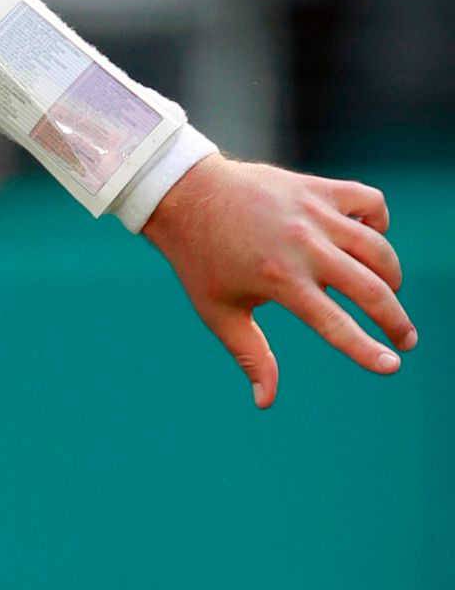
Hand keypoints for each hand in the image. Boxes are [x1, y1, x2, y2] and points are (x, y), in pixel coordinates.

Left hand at [144, 155, 413, 407]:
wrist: (183, 194)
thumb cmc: (199, 258)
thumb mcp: (217, 310)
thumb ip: (249, 355)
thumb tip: (265, 402)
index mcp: (279, 279)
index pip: (336, 324)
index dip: (368, 351)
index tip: (392, 366)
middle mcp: (302, 245)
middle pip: (371, 289)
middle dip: (395, 320)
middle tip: (405, 339)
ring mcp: (313, 212)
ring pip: (378, 248)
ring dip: (392, 276)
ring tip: (388, 293)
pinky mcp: (316, 188)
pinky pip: (369, 201)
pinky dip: (379, 220)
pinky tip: (368, 238)